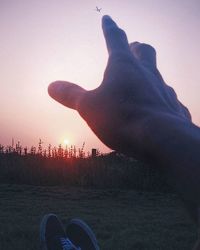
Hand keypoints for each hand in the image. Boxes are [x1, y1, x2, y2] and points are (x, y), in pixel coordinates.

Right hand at [48, 15, 190, 158]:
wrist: (161, 139)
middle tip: (131, 48)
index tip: (107, 19)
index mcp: (124, 66)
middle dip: (135, 48)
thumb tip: (51, 86)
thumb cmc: (122, 118)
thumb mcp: (88, 106)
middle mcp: (147, 73)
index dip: (109, 28)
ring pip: (157, 75)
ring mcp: (164, 90)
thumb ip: (71, 95)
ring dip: (148, 75)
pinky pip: (168, 99)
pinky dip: (159, 99)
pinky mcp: (174, 108)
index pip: (115, 39)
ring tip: (140, 83)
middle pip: (144, 51)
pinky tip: (155, 109)